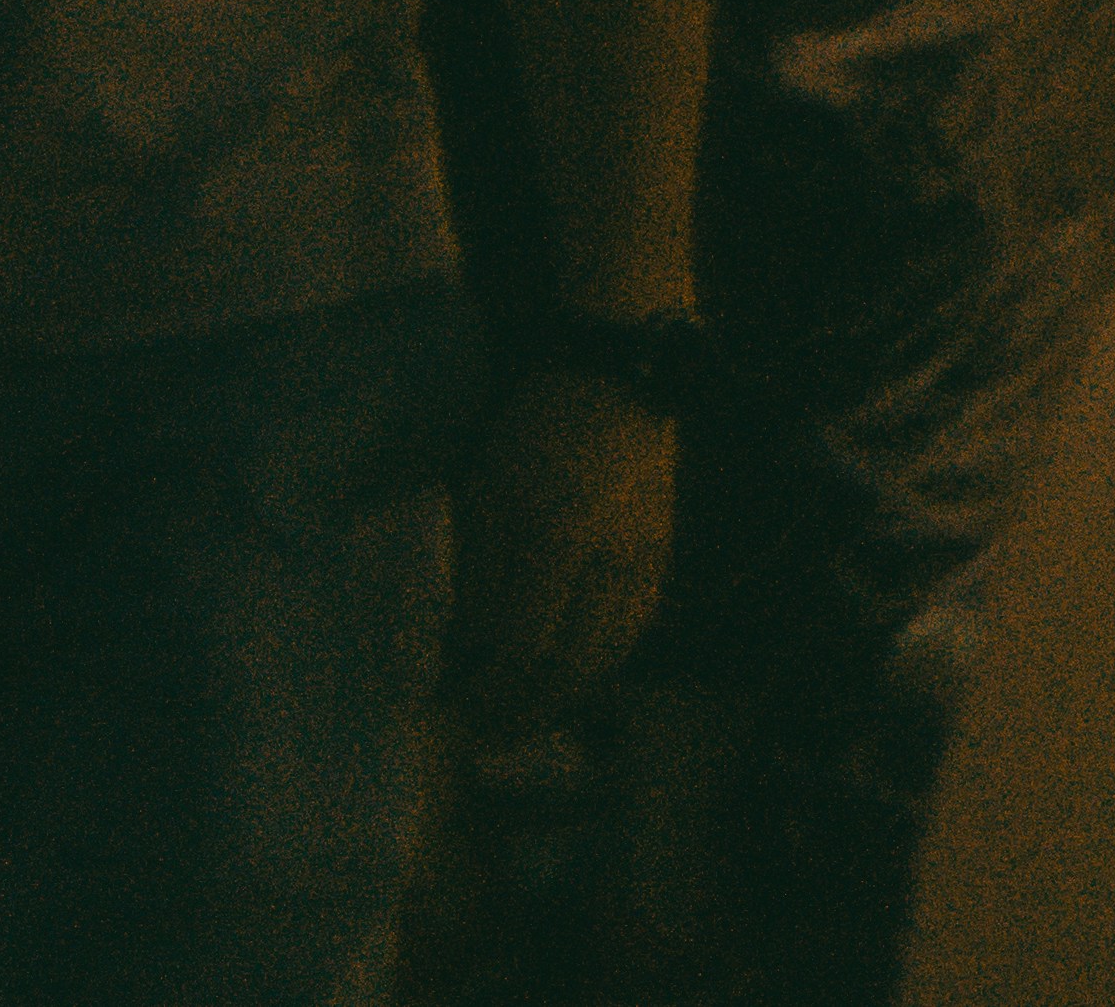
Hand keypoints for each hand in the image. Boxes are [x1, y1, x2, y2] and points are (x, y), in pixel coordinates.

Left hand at [451, 363, 680, 728]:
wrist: (615, 375)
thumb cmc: (535, 425)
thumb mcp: (486, 489)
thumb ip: (478, 570)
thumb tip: (466, 643)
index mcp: (559, 541)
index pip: (523, 648)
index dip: (488, 694)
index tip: (452, 715)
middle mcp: (611, 560)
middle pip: (574, 668)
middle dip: (525, 715)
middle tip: (484, 739)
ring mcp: (646, 558)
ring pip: (611, 656)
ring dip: (565, 699)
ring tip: (524, 716)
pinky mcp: (662, 552)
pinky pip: (636, 627)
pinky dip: (602, 662)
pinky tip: (573, 672)